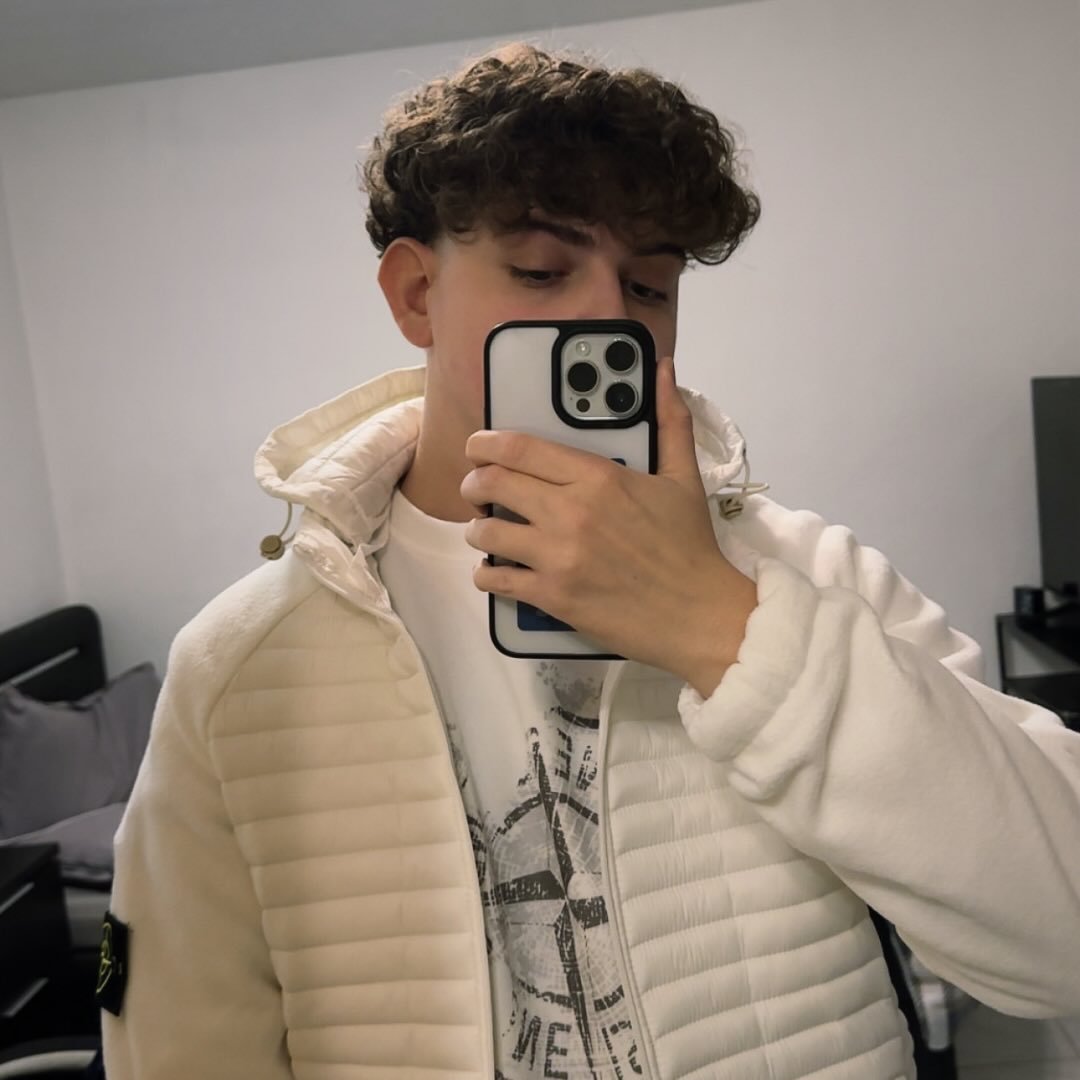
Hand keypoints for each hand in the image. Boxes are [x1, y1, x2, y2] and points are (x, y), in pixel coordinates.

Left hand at [460, 356, 757, 696]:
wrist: (699, 613)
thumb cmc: (690, 547)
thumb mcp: (683, 477)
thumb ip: (669, 420)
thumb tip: (666, 372)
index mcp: (598, 478)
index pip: (520, 447)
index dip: (486, 443)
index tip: (478, 446)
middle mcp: (571, 513)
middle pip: (492, 484)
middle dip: (474, 483)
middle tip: (477, 489)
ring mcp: (558, 556)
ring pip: (486, 532)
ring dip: (478, 529)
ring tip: (488, 531)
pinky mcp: (553, 596)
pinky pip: (495, 579)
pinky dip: (486, 574)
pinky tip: (495, 571)